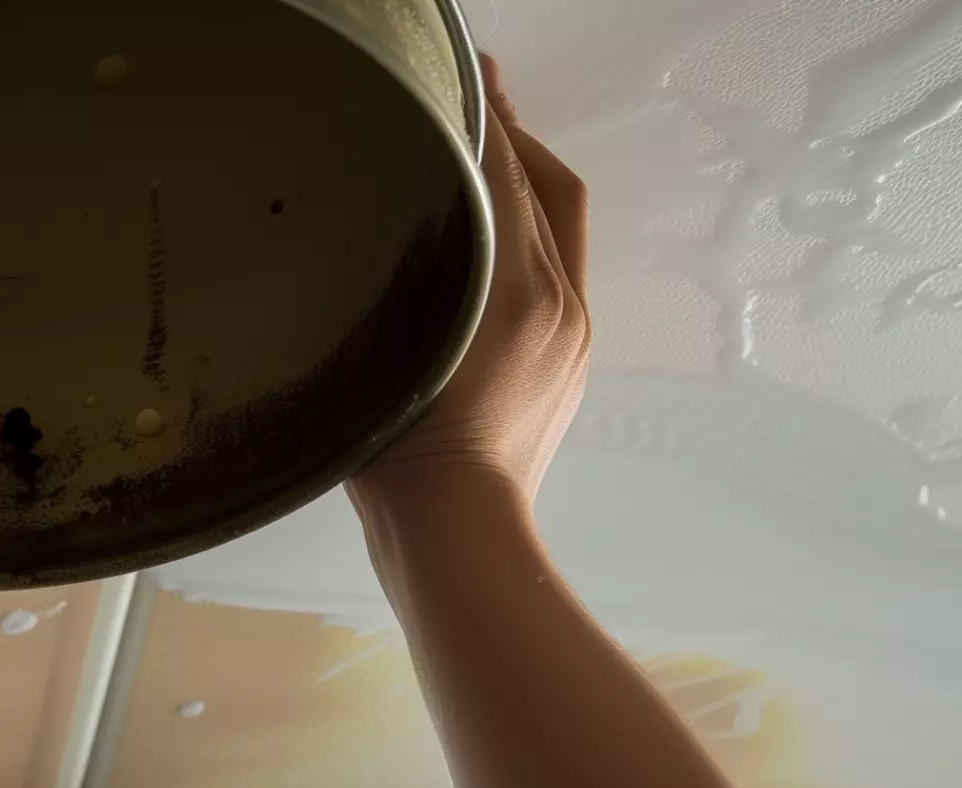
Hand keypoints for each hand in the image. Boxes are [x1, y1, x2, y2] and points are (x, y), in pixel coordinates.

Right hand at [352, 56, 588, 510]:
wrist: (455, 530)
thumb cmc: (403, 457)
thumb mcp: (390, 350)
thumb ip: (409, 280)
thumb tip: (413, 221)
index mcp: (520, 294)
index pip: (509, 177)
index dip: (487, 123)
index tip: (465, 83)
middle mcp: (560, 305)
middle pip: (547, 192)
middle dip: (515, 141)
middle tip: (479, 99)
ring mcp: (571, 337)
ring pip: (558, 231)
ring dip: (527, 186)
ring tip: (488, 156)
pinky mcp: (567, 365)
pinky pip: (559, 273)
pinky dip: (531, 237)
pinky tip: (495, 238)